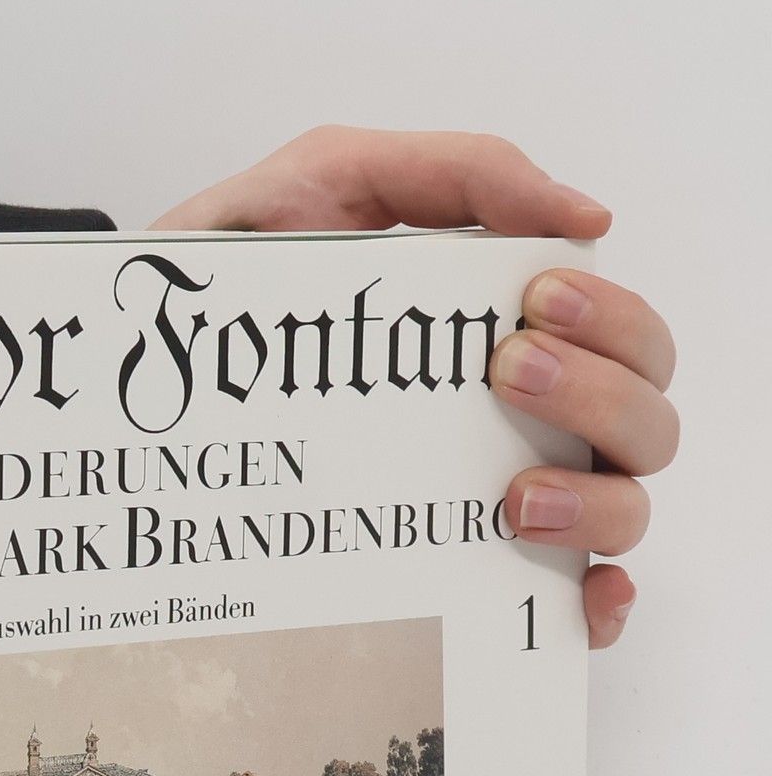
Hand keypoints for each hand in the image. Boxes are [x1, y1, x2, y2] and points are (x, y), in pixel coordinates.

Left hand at [154, 127, 675, 647]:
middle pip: (645, 420)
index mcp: (511, 331)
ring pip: (624, 507)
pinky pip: (563, 605)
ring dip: (598, 502)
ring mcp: (492, 497)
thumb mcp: (327, 181)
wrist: (131, 362)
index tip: (536, 303)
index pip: (628, 336)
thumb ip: (450, 170)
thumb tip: (583, 217)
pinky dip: (591, 604)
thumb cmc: (240, 270)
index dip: (615, 324)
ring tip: (510, 500)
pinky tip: (565, 599)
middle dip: (605, 394)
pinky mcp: (450, 570)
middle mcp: (520, 419)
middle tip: (509, 373)